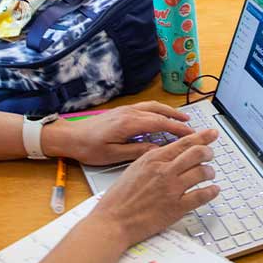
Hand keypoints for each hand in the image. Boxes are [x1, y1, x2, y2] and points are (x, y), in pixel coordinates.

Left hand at [42, 101, 194, 165]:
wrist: (69, 136)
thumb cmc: (88, 148)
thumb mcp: (113, 155)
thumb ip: (137, 152)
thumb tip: (157, 151)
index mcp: (129, 124)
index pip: (161, 123)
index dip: (178, 129)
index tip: (192, 135)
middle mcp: (129, 113)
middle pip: (160, 112)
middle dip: (178, 119)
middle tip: (193, 128)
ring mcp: (125, 110)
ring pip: (153, 107)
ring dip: (170, 112)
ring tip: (183, 119)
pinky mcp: (121, 111)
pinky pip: (146, 107)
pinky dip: (158, 111)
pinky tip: (161, 117)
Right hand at [92, 129, 220, 243]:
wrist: (112, 221)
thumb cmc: (119, 198)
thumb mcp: (134, 169)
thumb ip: (153, 160)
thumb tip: (169, 154)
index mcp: (153, 159)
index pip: (183, 143)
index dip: (202, 136)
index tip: (211, 134)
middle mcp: (164, 171)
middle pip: (197, 153)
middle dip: (208, 151)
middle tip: (210, 154)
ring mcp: (171, 189)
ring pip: (202, 172)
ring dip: (210, 171)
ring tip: (209, 173)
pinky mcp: (176, 207)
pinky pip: (201, 195)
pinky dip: (211, 191)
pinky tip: (213, 190)